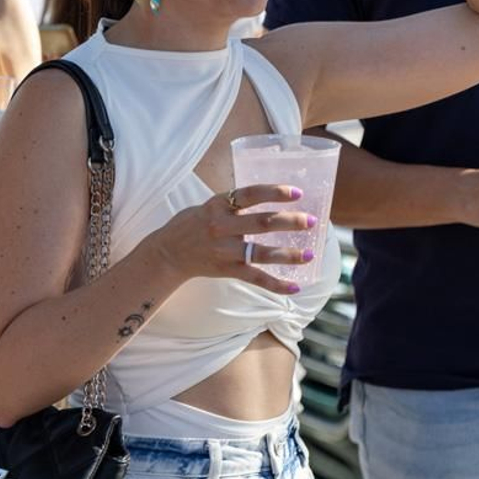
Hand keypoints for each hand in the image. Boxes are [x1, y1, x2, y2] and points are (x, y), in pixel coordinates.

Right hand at [139, 184, 316, 294]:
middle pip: (261, 223)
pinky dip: (276, 284)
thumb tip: (265, 197)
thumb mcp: (208, 206)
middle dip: (289, 222)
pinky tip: (294, 286)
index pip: (250, 194)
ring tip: (309, 254)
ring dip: (288, 254)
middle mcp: (221, 226)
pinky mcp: (226, 270)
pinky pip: (254, 278)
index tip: (297, 193)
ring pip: (261, 253)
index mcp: (218, 205)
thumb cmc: (189, 226)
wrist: (166, 254)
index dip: (274, 192)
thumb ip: (233, 203)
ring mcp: (224, 250)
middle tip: (311, 221)